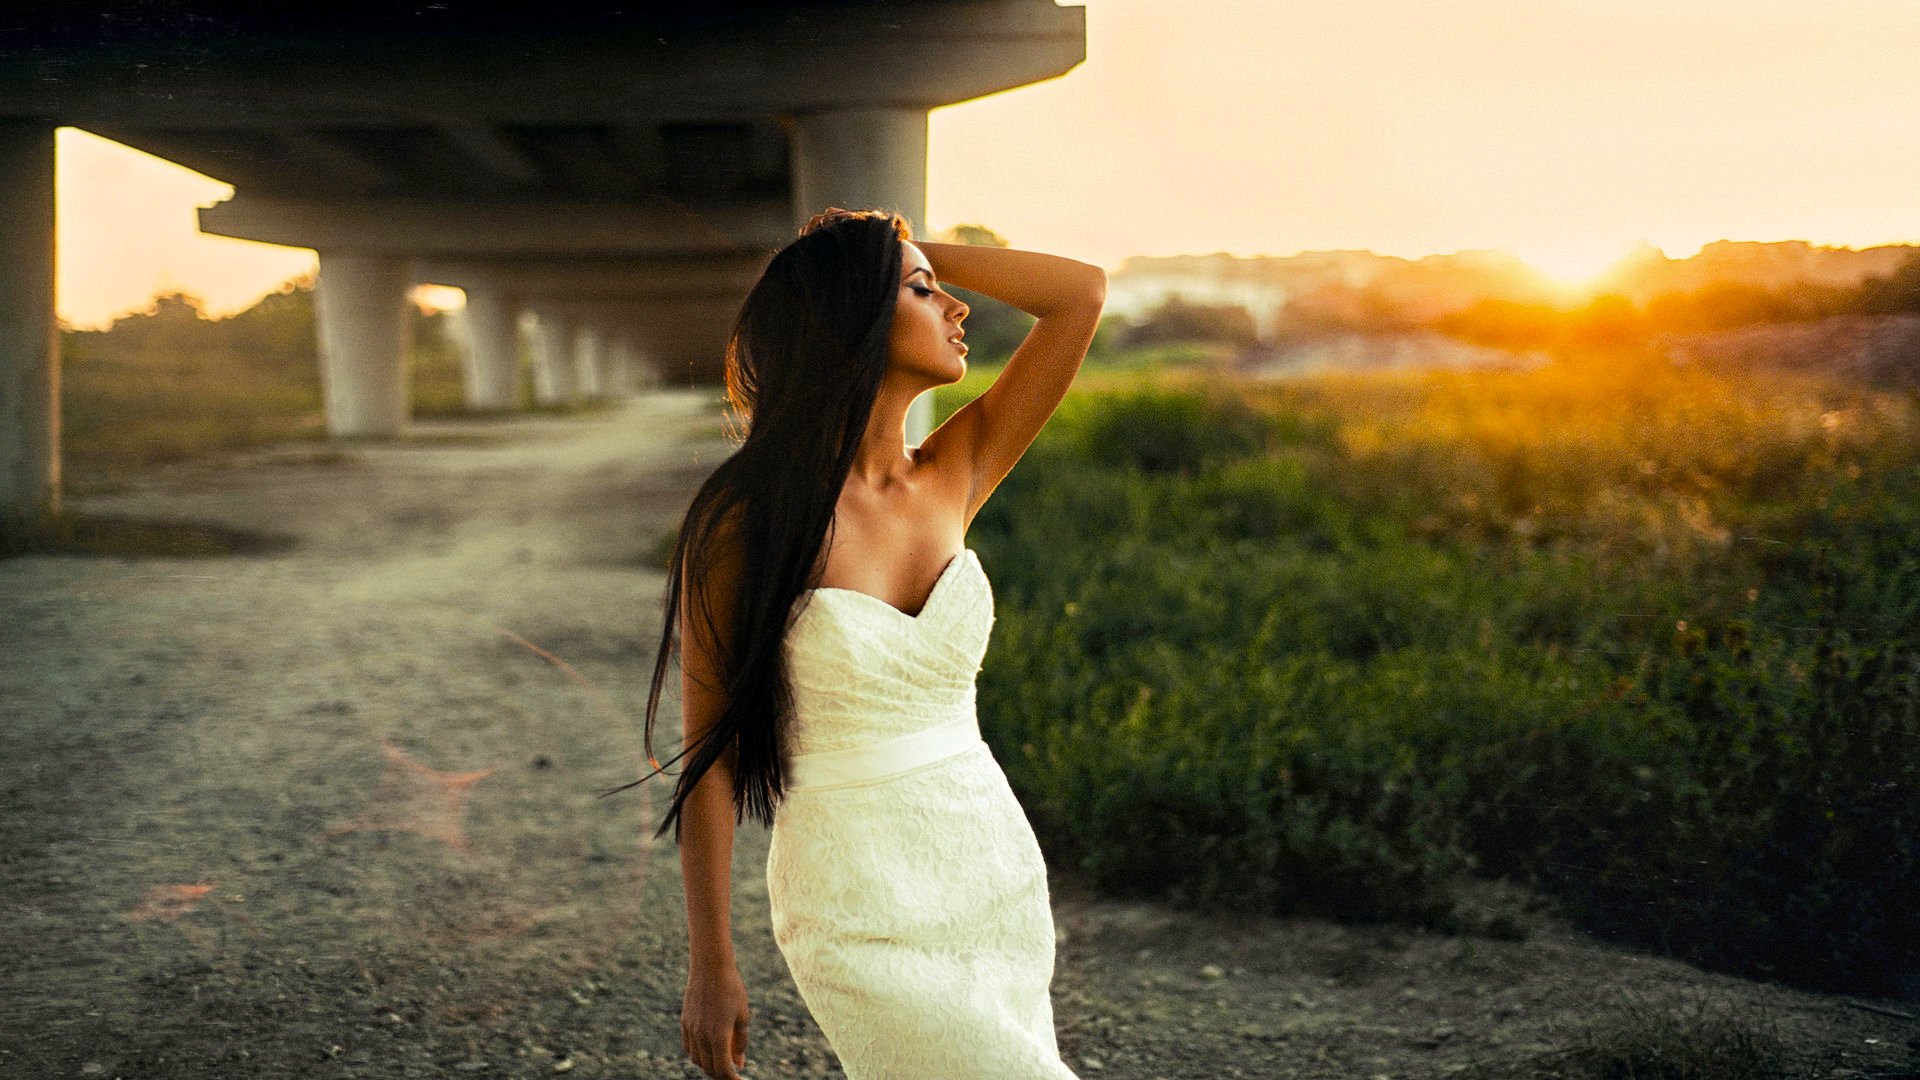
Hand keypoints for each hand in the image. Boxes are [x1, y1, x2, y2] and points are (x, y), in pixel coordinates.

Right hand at [682, 962, 749, 1078]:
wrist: (710, 967)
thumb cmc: (732, 989)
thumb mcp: (742, 1016)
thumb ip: (741, 1042)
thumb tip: (739, 1063)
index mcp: (718, 1037)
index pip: (723, 1070)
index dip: (732, 1079)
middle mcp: (701, 1036)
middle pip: (709, 1068)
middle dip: (721, 1074)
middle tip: (733, 1071)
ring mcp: (691, 1030)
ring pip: (697, 1059)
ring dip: (708, 1065)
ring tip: (721, 1061)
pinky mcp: (685, 1022)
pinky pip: (689, 1047)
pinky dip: (698, 1054)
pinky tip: (708, 1049)